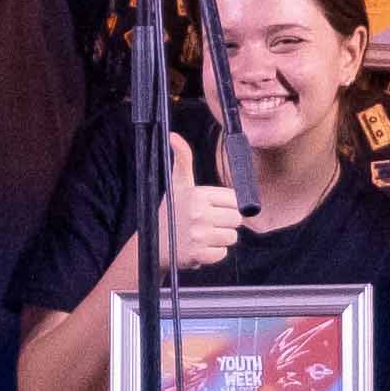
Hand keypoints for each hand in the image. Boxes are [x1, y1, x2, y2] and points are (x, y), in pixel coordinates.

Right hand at [156, 134, 244, 278]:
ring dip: (220, 239)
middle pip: (236, 220)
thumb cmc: (170, 212)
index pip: (234, 200)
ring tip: (203, 235)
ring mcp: (198, 235)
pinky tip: (200, 247)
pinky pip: (222, 253)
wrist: (152, 244)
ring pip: (232, 237)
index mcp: (197, 194)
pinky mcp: (199, 255)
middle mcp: (198, 214)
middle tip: (207, 223)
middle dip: (225, 223)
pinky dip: (213, 253)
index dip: (226, 205)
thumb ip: (182, 159)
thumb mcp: (177, 185)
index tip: (211, 208)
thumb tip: (173, 136)